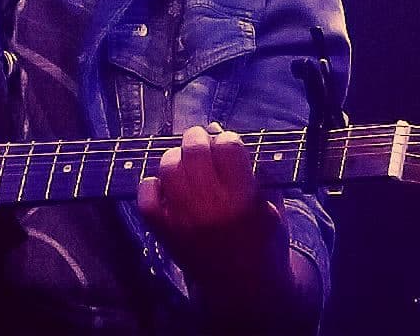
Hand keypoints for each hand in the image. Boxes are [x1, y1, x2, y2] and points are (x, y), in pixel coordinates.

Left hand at [136, 122, 269, 256]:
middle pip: (194, 150)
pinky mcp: (166, 234)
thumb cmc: (265, 241)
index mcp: (244, 199)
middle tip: (202, 142)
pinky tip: (166, 186)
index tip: (229, 146)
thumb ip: (251, 168)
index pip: (228, 146)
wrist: (245, 290)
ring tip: (186, 162)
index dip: (228, 140)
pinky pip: (146, 199)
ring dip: (176, 157)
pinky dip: (152, 185)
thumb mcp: (272, 205)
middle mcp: (211, 208)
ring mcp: (185, 221)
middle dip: (197, 138)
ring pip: (168, 169)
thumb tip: (216, 131)